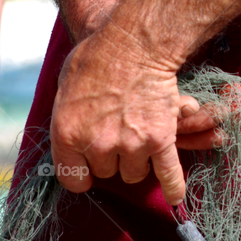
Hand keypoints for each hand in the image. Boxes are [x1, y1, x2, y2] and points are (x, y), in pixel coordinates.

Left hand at [49, 26, 221, 204]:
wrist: (135, 44)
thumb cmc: (97, 57)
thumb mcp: (65, 86)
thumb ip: (67, 118)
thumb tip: (72, 134)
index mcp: (67, 133)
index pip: (72, 178)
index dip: (82, 174)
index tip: (88, 169)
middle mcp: (97, 144)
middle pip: (106, 173)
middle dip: (111, 157)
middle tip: (118, 132)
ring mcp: (130, 144)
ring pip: (134, 173)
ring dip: (137, 160)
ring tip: (139, 137)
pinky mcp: (160, 140)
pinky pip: (168, 173)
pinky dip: (173, 187)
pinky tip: (175, 197)